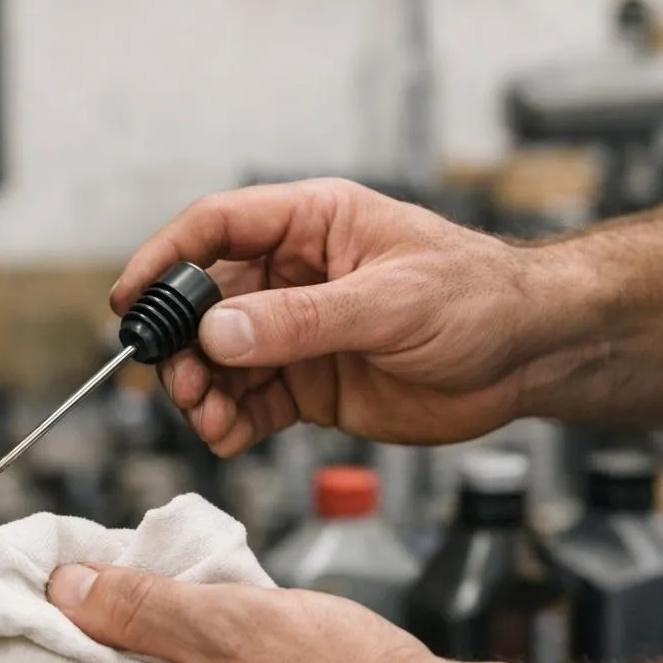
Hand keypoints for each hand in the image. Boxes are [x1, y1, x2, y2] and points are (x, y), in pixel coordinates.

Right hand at [112, 178, 592, 452]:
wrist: (530, 357)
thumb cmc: (480, 298)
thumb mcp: (390, 302)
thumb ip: (301, 320)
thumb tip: (220, 332)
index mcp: (312, 226)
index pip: (216, 228)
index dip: (165, 259)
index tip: (132, 300)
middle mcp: (294, 276)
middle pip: (205, 301)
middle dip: (181, 343)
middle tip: (180, 381)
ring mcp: (298, 332)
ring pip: (220, 358)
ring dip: (202, 389)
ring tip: (208, 417)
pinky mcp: (310, 383)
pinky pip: (250, 402)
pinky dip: (231, 422)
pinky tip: (230, 437)